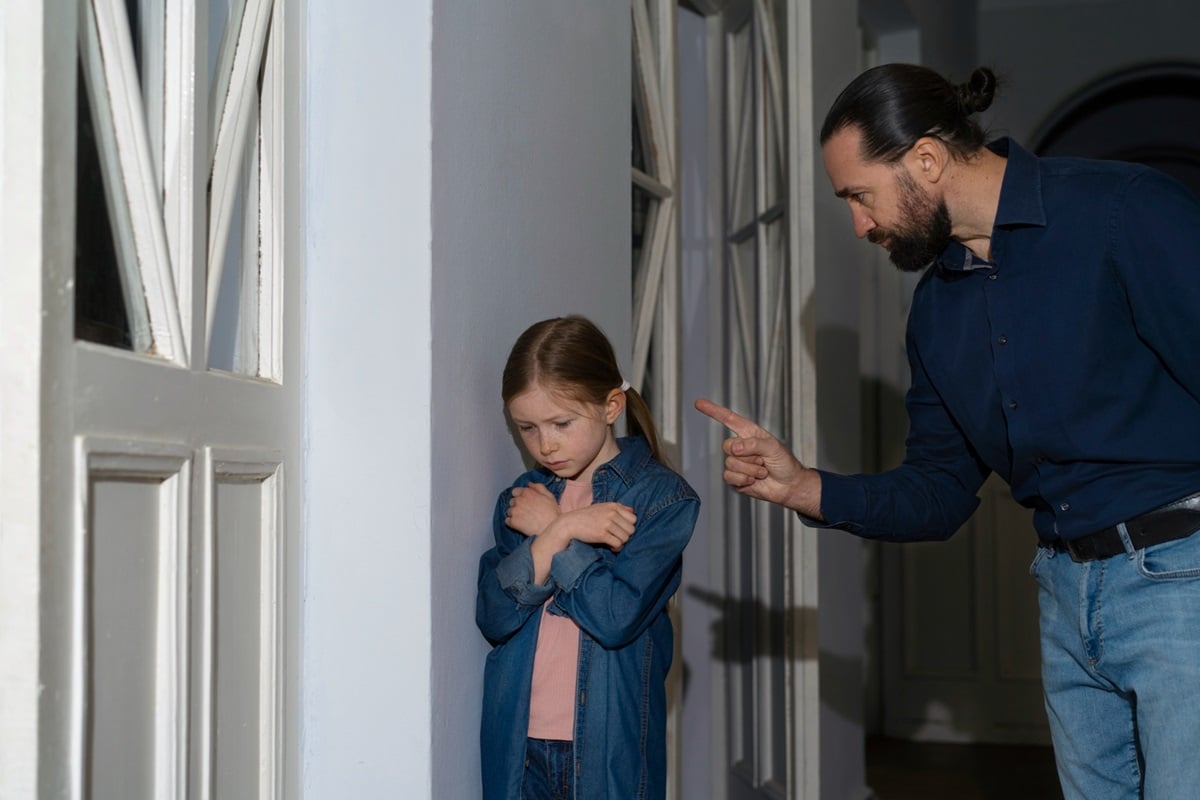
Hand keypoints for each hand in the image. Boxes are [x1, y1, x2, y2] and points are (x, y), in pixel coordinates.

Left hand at [506, 483, 559, 536]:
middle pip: (512, 501)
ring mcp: (515, 511)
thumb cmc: (552, 513)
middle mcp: (519, 500)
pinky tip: (520, 525)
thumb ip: (538, 487)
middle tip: (526, 512)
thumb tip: (529, 484)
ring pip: (509, 511)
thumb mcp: (549, 496)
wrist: (550, 529)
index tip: (524, 502)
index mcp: (527, 492)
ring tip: (524, 519)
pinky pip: (507, 521)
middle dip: (517, 506)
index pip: (515, 491)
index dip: (519, 496)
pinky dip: (512, 523)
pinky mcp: (513, 522)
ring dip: (514, 514)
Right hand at [552, 502, 636, 551]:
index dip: (628, 527)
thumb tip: (633, 511)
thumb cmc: (587, 516)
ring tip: (613, 543)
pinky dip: (616, 548)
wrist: (570, 524)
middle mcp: (611, 513)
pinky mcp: (602, 534)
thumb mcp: (602, 507)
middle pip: (631, 529)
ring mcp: (607, 524)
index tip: (621, 530)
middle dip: (625, 536)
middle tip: (617, 538)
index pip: (633, 519)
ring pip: (625, 538)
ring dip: (620, 543)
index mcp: (613, 506)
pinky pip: (617, 544)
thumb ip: (618, 508)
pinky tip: (610, 547)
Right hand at [693, 398, 821, 516]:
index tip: (699, 403)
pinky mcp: (735, 478)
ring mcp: (737, 463)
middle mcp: (741, 446)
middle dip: (747, 455)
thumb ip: (754, 444)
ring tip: (762, 470)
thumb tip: (734, 448)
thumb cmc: (785, 463)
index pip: (728, 419)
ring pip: (730, 463)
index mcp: (749, 433)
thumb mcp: (774, 447)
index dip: (713, 410)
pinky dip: (744, 479)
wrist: (788, 486)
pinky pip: (730, 477)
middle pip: (727, 445)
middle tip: (762, 460)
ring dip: (750, 469)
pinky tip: (754, 480)